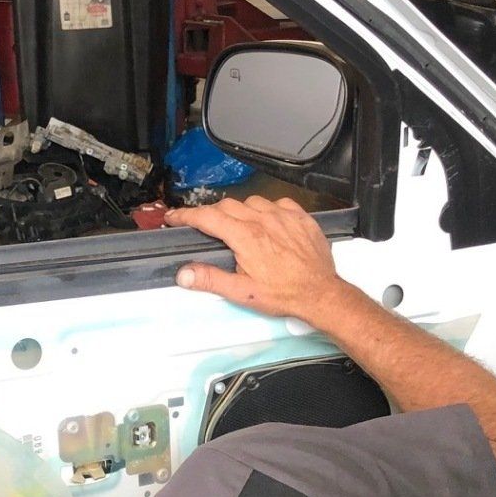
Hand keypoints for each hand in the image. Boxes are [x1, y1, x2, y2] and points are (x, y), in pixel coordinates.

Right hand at [164, 197, 354, 321]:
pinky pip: (278, 203)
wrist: (321, 293)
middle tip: (204, 226)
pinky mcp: (300, 217)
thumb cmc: (284, 294)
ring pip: (252, 202)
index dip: (186, 215)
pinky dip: (267, 210)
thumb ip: (210, 279)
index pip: (207, 217)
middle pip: (227, 205)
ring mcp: (284, 215)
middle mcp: (263, 220)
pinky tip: (267, 222)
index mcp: (245, 236)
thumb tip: (183, 274)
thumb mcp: (242, 292)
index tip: (174, 217)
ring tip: (237, 225)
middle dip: (211, 213)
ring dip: (239, 211)